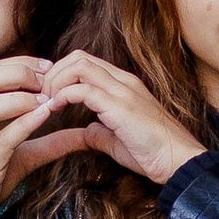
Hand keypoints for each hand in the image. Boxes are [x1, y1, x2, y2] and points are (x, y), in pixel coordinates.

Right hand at [0, 54, 99, 218]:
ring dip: (19, 95)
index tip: (48, 67)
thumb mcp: (20, 161)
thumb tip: (84, 134)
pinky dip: (23, 124)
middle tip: (48, 76)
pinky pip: (0, 139)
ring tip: (47, 97)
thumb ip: (50, 145)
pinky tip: (45, 115)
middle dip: (18, 70)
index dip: (18, 63)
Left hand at [36, 49, 202, 187]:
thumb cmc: (152, 153)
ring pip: (79, 65)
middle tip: (41, 96)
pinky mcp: (119, 106)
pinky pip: (83, 89)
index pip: (86, 63)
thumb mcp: (118, 141)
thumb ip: (100, 132)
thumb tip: (85, 132)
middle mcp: (123, 81)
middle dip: (53, 73)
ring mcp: (122, 91)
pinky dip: (62, 96)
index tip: (48, 95)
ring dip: (55, 81)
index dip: (61, 74)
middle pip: (79, 57)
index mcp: (123, 85)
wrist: (177, 162)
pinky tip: (54, 110)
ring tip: (46, 102)